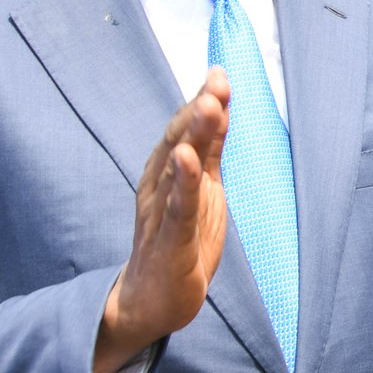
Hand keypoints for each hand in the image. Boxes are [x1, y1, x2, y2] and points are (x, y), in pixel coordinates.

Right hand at [94, 73, 230, 372]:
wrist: (151, 301)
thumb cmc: (180, 240)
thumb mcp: (202, 187)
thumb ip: (210, 146)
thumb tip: (220, 101)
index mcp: (169, 173)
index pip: (187, 130)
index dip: (203, 101)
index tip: (220, 71)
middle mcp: (160, 187)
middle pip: (179, 141)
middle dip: (197, 109)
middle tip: (216, 79)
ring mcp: (162, 214)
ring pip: (176, 168)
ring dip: (191, 136)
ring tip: (207, 105)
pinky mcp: (169, 242)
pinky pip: (177, 209)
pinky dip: (183, 184)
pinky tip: (190, 161)